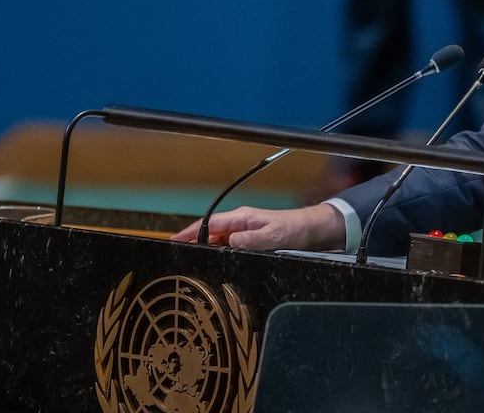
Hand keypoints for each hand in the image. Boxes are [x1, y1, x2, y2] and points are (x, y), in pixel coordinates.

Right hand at [170, 203, 344, 250]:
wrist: (309, 230)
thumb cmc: (292, 229)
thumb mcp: (272, 236)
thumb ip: (250, 240)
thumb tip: (229, 242)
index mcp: (240, 218)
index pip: (208, 224)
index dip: (189, 233)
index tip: (174, 241)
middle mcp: (238, 224)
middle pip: (208, 234)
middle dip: (192, 244)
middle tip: (178, 259)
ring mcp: (242, 233)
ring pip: (217, 242)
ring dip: (205, 251)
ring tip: (191, 265)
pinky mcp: (248, 241)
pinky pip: (227, 248)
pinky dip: (219, 255)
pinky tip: (214, 265)